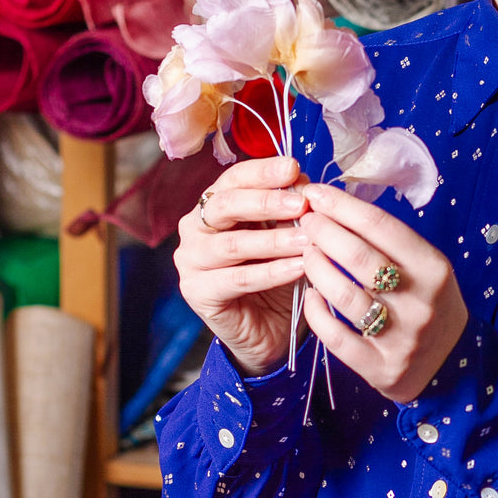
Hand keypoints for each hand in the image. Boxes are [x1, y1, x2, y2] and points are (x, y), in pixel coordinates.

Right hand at [174, 155, 309, 377]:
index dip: (263, 172)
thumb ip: (291, 210)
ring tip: (306, 240)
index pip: (234, 178)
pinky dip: (270, 272)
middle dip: (266, 201)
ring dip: (273, 240)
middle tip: (301, 204)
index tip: (294, 168)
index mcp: (215, 205)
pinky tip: (298, 268)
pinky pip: (237, 279)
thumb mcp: (288, 235)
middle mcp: (196, 228)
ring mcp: (191, 261)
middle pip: (226, 205)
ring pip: (232, 244)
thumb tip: (306, 184)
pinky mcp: (197, 293)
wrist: (269, 329)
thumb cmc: (278, 273)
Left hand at [299, 183, 467, 403]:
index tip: (316, 193)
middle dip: (323, 231)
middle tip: (306, 220)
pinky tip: (309, 294)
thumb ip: (388, 240)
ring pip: (344, 295)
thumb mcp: (425, 266)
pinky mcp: (380, 367)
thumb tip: (335, 205)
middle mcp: (419, 302)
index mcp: (433, 268)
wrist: (453, 361)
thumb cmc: (429, 300)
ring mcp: (400, 337)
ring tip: (306, 252)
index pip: (381, 226)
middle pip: (359, 257)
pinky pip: (336, 336)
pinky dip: (315, 312)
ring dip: (316, 267)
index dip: (342, 205)